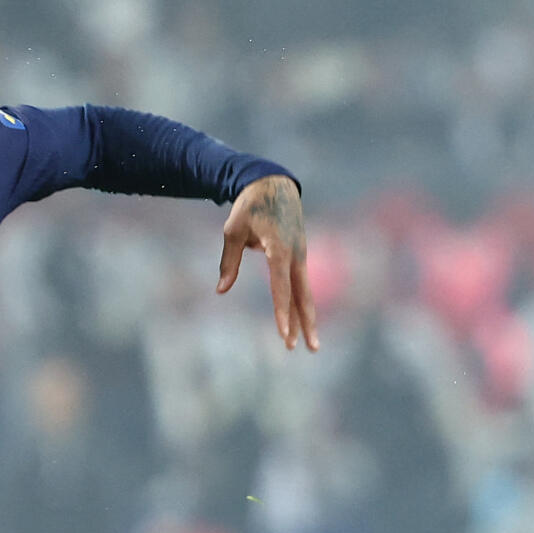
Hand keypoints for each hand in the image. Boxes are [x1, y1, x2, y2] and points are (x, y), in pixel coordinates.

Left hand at [218, 173, 319, 350]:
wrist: (274, 183)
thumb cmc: (249, 206)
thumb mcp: (233, 230)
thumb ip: (229, 261)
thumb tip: (222, 290)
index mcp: (278, 249)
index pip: (281, 288)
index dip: (282, 313)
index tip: (284, 334)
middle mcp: (295, 255)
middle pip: (303, 296)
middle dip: (305, 324)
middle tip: (310, 349)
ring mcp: (301, 255)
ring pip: (305, 292)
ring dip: (307, 318)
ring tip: (311, 344)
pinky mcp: (301, 254)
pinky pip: (301, 283)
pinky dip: (301, 303)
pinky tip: (300, 320)